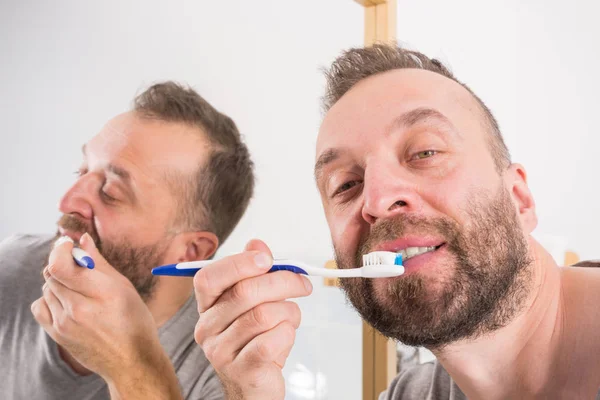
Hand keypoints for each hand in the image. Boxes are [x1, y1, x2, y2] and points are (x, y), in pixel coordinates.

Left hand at [30, 234, 170, 388]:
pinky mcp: (57, 335)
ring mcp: (65, 324)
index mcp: (102, 292)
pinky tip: (65, 300)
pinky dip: (49, 298)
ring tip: (78, 287)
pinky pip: (40, 306)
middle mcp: (79, 309)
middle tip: (78, 265)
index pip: (61, 265)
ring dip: (58, 281)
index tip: (68, 244)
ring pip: (46, 287)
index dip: (60, 250)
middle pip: (51, 273)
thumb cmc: (134, 321)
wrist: (131, 361)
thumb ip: (99, 262)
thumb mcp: (124, 287)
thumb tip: (83, 240)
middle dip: (63, 263)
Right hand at [194, 239, 312, 399]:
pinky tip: (286, 336)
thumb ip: (253, 272)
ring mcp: (221, 352)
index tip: (267, 258)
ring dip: (289, 312)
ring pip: (264, 315)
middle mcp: (207, 328)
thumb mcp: (254, 303)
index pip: (209, 277)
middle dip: (282, 282)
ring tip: (291, 317)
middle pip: (245, 292)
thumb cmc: (256, 339)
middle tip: (303, 284)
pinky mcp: (243, 370)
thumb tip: (257, 244)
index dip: (239, 263)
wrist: (256, 385)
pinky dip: (288, 333)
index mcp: (207, 307)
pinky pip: (273, 339)